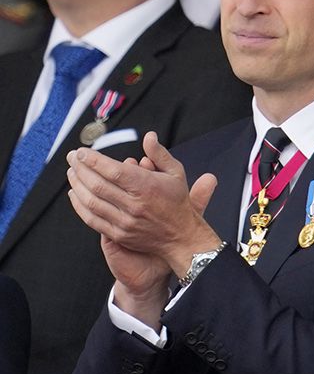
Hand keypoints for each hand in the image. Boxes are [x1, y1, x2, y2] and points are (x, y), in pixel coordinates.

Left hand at [66, 133, 219, 277]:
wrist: (181, 237)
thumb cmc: (178, 203)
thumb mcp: (176, 174)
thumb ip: (160, 154)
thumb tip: (149, 136)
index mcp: (147, 187)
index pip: (113, 170)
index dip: (93, 160)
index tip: (81, 152)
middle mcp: (134, 205)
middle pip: (97, 184)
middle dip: (80, 168)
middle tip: (72, 158)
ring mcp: (125, 221)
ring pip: (91, 201)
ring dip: (77, 184)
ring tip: (72, 172)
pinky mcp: (118, 234)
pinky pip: (91, 218)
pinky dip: (78, 205)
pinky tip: (74, 194)